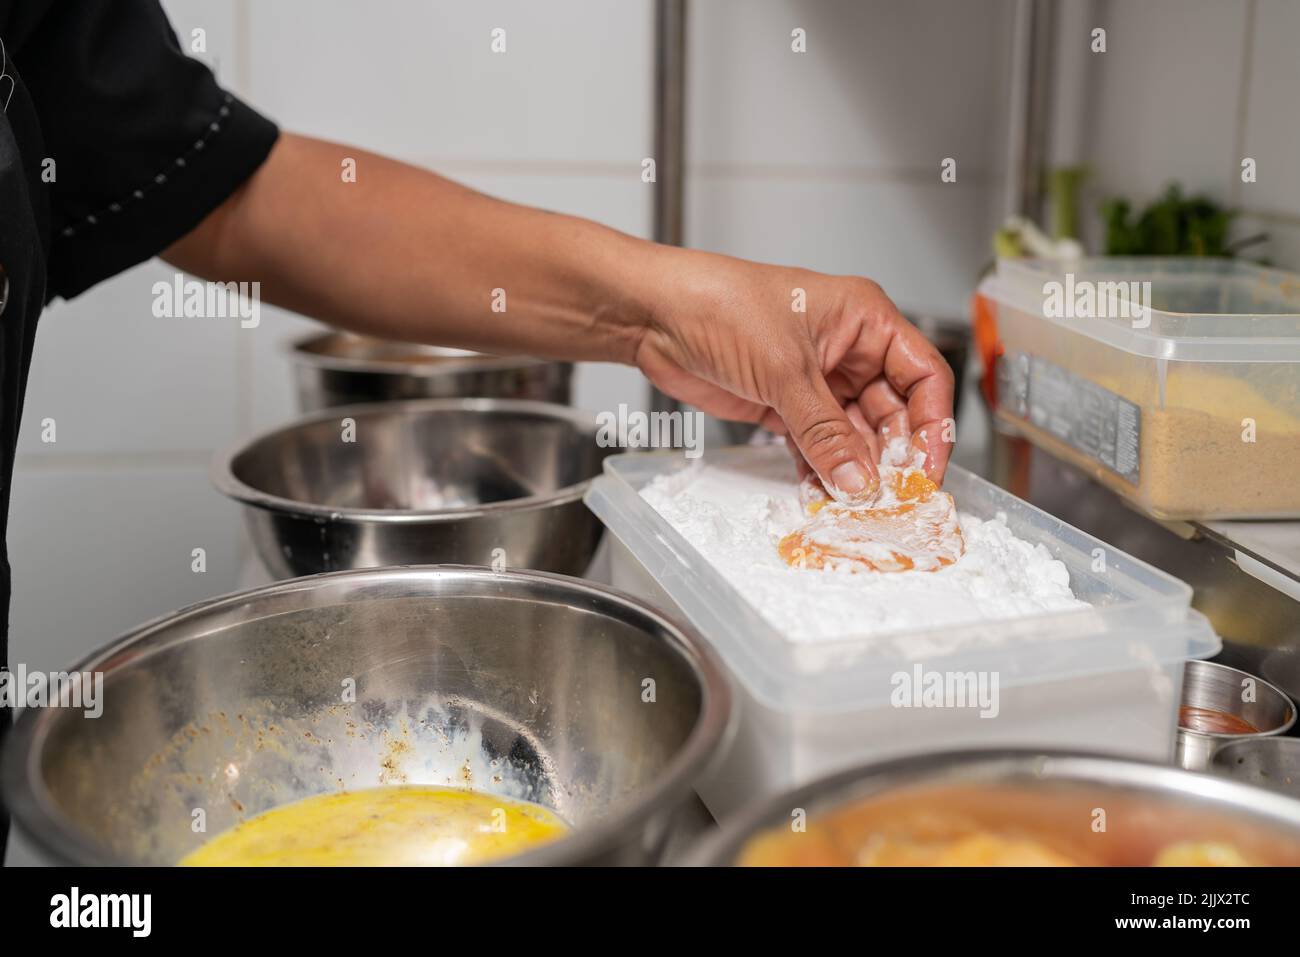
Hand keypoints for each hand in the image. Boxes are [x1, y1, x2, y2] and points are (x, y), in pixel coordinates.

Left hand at [633, 248, 954, 503]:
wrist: (657, 316)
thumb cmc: (719, 304)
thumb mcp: (785, 371)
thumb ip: (825, 432)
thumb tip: (860, 479)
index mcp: (865, 319)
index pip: (923, 376)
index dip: (933, 425)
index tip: (928, 469)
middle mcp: (847, 349)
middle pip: (893, 412)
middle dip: (892, 455)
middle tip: (891, 497)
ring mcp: (816, 380)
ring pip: (854, 435)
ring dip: (854, 469)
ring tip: (856, 503)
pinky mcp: (784, 405)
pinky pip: (816, 445)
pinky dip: (820, 470)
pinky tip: (822, 493)